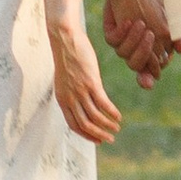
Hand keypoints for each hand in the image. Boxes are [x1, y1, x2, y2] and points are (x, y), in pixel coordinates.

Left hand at [48, 5, 123, 141]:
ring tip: (116, 128)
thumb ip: (71, 93)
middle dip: (99, 135)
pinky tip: (118, 115)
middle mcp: (70, 98)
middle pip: (85, 125)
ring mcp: (80, 91)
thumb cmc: (67, 56)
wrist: (65, 39)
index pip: (74, 125)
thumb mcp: (65, 79)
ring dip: (107, 125)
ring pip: (95, 117)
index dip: (87, 135)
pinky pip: (103, 103)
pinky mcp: (91, 82)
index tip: (98, 140)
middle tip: (110, 139)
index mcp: (62, 99)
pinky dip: (112, 112)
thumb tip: (81, 102)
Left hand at [100, 0, 174, 85]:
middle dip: (144, 53)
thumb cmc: (156, 3)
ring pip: (123, 53)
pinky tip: (127, 21)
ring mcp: (122, 42)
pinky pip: (112, 40)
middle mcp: (134, 50)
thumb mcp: (168, 18)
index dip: (149, 77)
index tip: (153, 77)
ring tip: (141, 23)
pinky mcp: (111, 32)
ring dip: (133, 40)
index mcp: (149, 52)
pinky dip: (121, 31)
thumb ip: (175, 36)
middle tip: (151, 35)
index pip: (149, 72)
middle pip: (135, 65)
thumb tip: (180, 50)